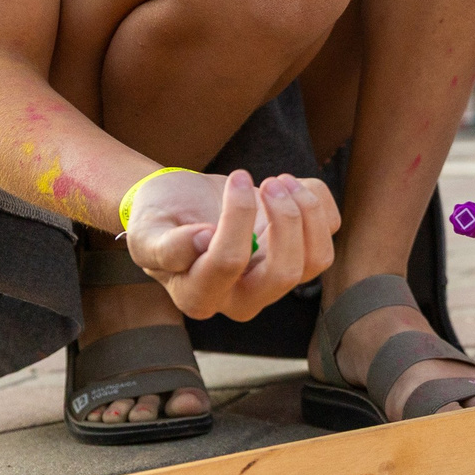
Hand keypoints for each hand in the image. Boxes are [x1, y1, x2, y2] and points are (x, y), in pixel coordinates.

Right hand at [124, 167, 337, 320]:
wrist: (178, 207)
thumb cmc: (159, 220)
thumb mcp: (145, 232)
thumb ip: (166, 247)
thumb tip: (203, 242)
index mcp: (200, 296)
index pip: (229, 262)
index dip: (236, 216)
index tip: (235, 177)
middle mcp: (243, 297)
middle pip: (285, 272)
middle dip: (284, 218)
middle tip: (268, 181)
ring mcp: (275, 278)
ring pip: (318, 260)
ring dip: (306, 211)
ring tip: (278, 180)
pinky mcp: (298, 253)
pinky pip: (329, 230)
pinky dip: (316, 198)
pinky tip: (287, 183)